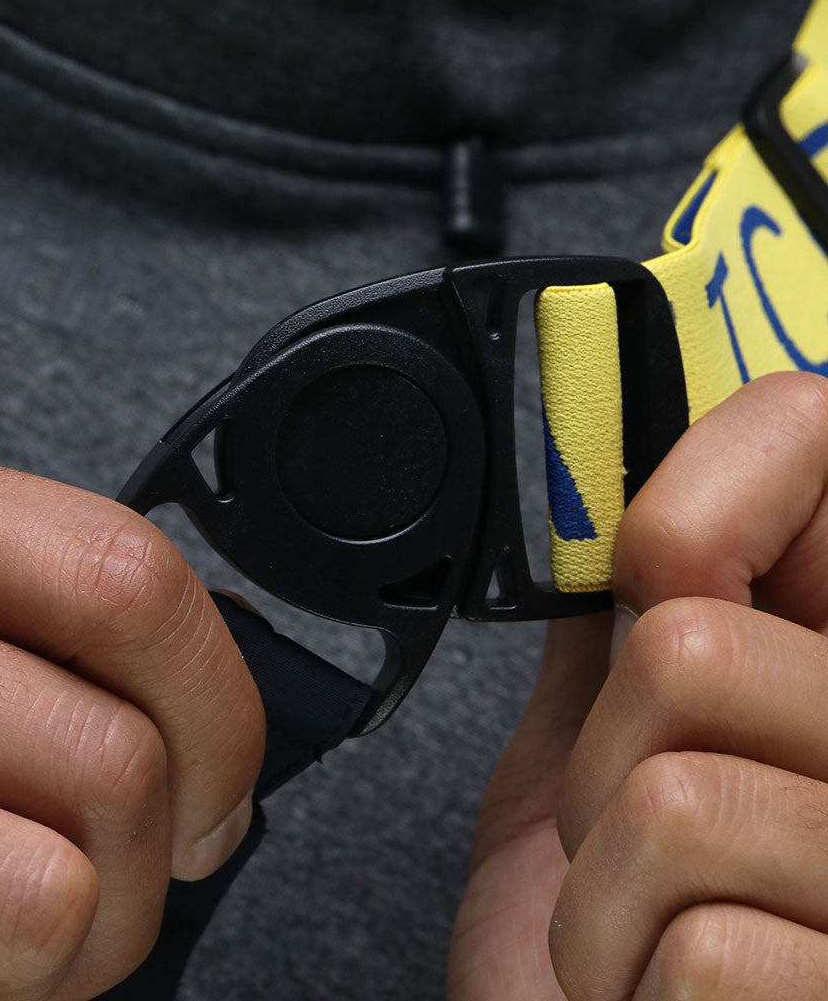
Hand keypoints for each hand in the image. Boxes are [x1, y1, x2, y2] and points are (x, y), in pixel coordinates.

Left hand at [448, 371, 827, 998]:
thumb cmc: (602, 945)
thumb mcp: (599, 756)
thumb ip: (604, 637)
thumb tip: (575, 517)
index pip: (805, 433)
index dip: (687, 503)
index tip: (651, 574)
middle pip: (685, 649)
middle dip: (604, 756)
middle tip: (632, 832)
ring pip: (673, 800)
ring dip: (605, 886)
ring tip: (650, 928)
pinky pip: (703, 944)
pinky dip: (636, 979)